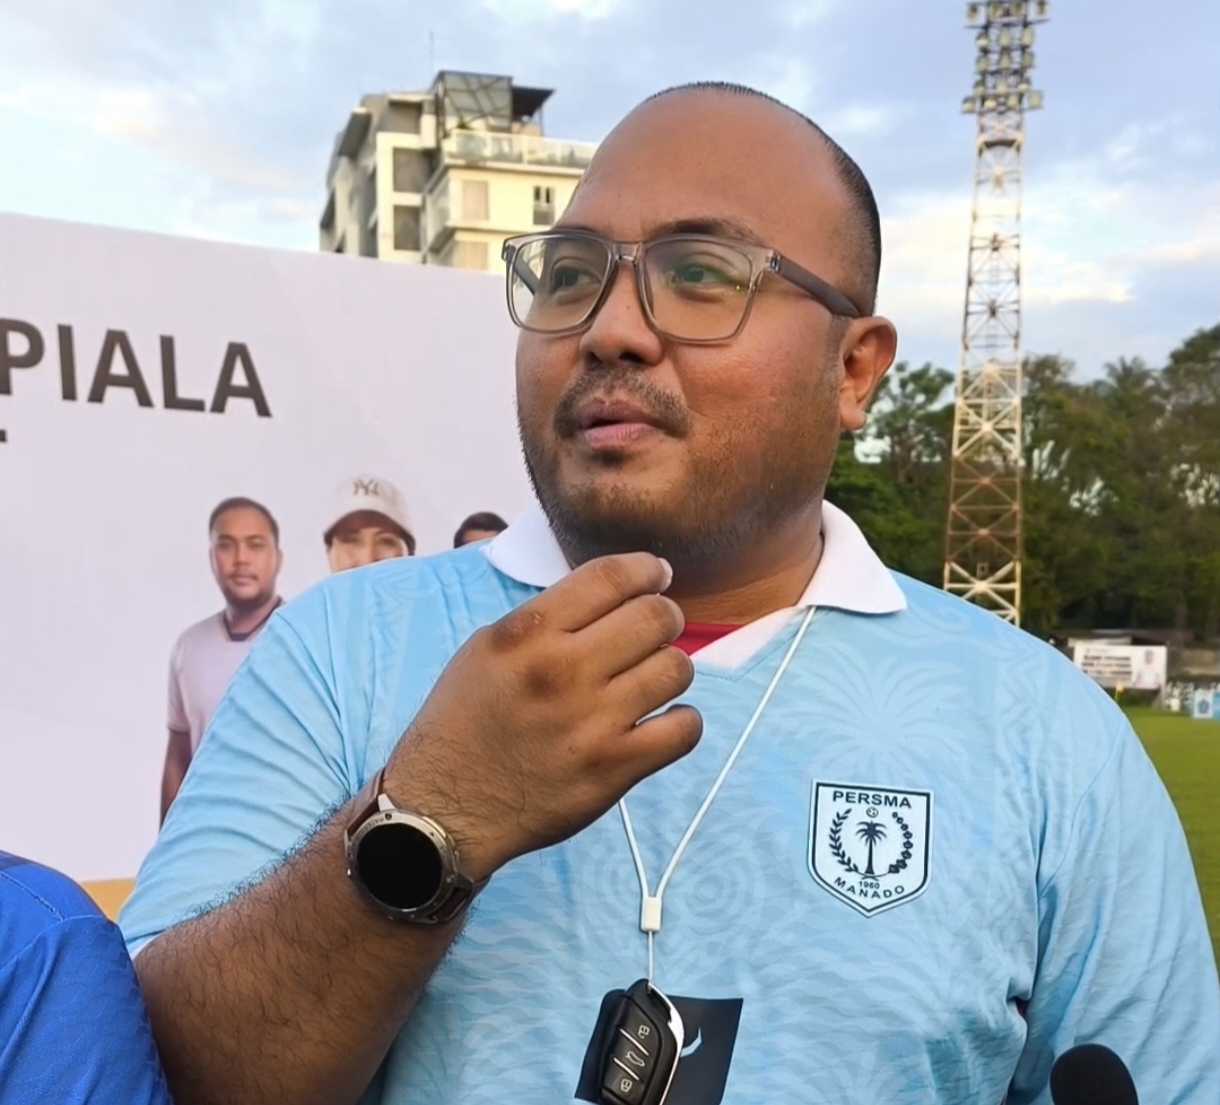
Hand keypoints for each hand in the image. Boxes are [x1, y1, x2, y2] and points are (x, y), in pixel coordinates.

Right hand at [382, 553, 701, 879]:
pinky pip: (684, 729)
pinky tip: (661, 721)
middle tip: (657, 630)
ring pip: (675, 669)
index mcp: (527, 632)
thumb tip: (611, 596)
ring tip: (653, 678)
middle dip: (665, 617)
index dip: (647, 569)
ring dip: (671, 668)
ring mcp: (592, 721)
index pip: (611, 577)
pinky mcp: (613, 768)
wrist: (445, 806)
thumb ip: (547, 618)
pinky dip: (682, 721)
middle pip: (655, 617)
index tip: (657, 575)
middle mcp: (562, 670)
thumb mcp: (486, 648)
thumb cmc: (464, 721)